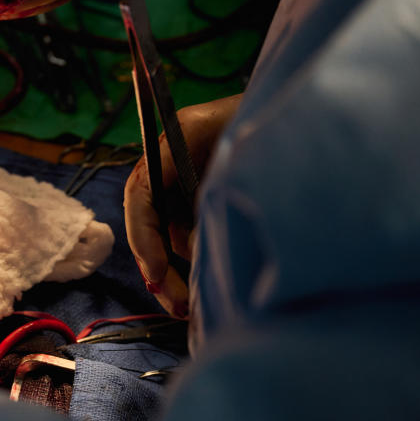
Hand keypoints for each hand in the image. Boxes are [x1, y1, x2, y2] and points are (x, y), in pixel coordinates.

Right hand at [123, 93, 241, 316]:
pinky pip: (188, 239)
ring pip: (170, 239)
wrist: (278, 111)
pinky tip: (212, 285)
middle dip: (159, 270)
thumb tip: (195, 249)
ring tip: (199, 305)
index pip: (141, 198)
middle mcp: (166, 174)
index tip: (156, 275)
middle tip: (180, 309)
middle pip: (148, 227)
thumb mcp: (232, 149)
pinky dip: (195, 262)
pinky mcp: (197, 204)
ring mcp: (180, 190)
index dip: (144, 238)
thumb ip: (212, 193)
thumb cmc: (256, 122)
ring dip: (179, 271)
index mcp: (167, 152)